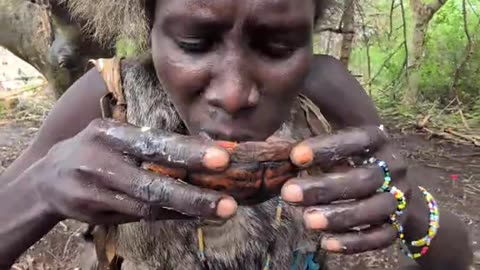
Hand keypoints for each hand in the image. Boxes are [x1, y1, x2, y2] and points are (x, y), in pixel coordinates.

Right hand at [28, 119, 237, 224]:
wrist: (46, 180)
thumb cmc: (93, 150)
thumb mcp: (113, 135)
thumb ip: (149, 142)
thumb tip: (202, 147)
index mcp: (109, 134)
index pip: (154, 143)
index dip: (188, 152)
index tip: (223, 158)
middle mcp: (101, 162)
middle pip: (151, 182)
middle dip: (193, 193)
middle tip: (228, 201)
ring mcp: (96, 192)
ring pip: (148, 205)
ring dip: (188, 210)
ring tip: (221, 211)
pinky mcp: (95, 214)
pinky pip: (140, 217)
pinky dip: (171, 217)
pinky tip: (196, 217)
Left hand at [282, 126, 410, 253]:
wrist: (393, 186)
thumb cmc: (351, 158)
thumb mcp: (336, 141)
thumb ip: (315, 138)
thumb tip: (271, 136)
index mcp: (378, 140)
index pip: (358, 139)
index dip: (328, 147)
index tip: (295, 156)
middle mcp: (394, 167)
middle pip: (365, 178)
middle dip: (325, 187)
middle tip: (289, 193)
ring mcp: (398, 197)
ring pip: (375, 209)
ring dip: (340, 216)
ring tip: (306, 220)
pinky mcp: (399, 224)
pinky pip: (381, 237)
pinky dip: (355, 242)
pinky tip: (327, 243)